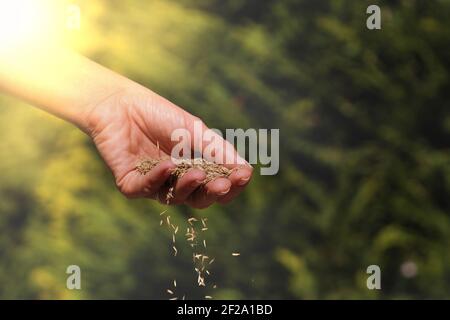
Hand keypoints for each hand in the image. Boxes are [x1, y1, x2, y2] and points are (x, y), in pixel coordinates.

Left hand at [83, 86, 252, 208]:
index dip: (230, 185)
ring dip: (188, 186)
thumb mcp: (195, 130)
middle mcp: (174, 182)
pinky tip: (168, 166)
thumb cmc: (158, 114)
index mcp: (192, 169)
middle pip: (198, 199)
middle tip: (223, 184)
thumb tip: (246, 170)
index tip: (243, 175)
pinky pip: (146, 189)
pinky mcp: (130, 184)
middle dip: (213, 193)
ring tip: (197, 173)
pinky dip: (157, 179)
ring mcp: (153, 184)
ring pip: (174, 198)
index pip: (216, 186)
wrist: (120, 102)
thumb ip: (218, 150)